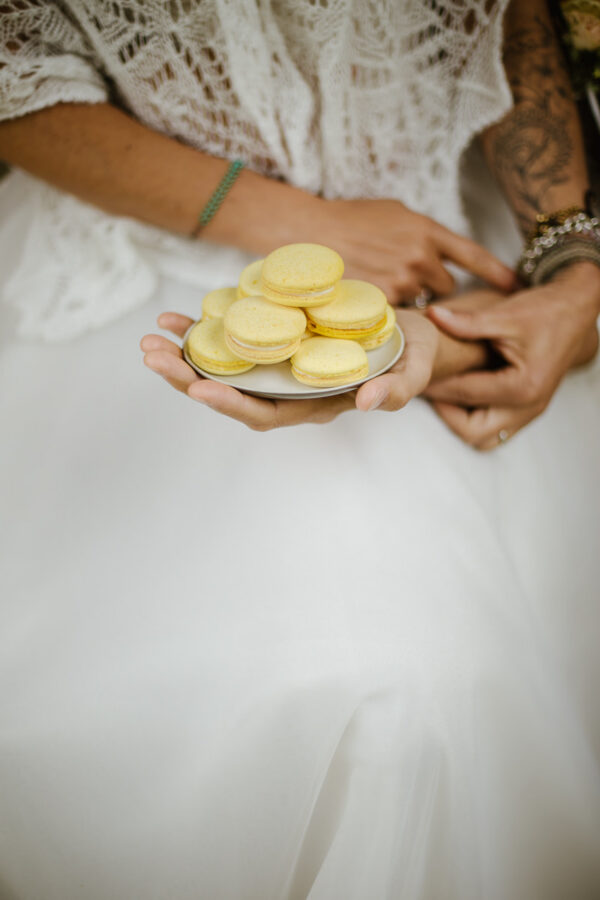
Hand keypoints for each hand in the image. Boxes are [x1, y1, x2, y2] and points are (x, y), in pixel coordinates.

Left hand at [140, 310, 440, 428]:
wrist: (409, 334)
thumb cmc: (413, 355)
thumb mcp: (415, 371)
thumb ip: (395, 391)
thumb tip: (366, 404)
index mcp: (315, 404)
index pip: (267, 414)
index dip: (232, 405)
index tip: (199, 391)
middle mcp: (288, 389)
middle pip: (231, 393)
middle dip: (188, 378)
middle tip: (152, 356)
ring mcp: (278, 366)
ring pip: (224, 368)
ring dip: (185, 356)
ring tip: (152, 337)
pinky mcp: (275, 341)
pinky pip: (233, 338)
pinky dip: (203, 329)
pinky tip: (176, 317)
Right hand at [312, 199, 515, 304]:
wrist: (309, 233)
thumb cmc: (348, 220)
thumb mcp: (394, 213)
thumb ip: (421, 233)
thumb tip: (436, 252)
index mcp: (427, 230)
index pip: (474, 256)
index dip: (497, 273)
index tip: (514, 285)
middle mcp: (420, 257)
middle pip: (446, 286)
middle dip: (432, 285)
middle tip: (405, 276)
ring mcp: (401, 282)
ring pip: (419, 302)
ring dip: (407, 297)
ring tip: (378, 279)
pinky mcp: (381, 302)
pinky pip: (397, 313)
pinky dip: (388, 307)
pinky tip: (368, 291)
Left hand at [424, 263, 599, 448]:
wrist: (577, 311)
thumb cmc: (546, 311)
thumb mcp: (504, 314)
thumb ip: (465, 321)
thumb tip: (431, 315)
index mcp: (521, 386)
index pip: (464, 394)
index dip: (435, 385)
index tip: (414, 378)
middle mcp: (528, 406)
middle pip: (472, 431)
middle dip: (445, 412)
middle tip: (428, 388)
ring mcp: (531, 412)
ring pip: (484, 438)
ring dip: (460, 422)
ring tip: (444, 394)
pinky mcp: (529, 410)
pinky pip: (496, 430)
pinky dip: (475, 419)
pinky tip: (461, 396)